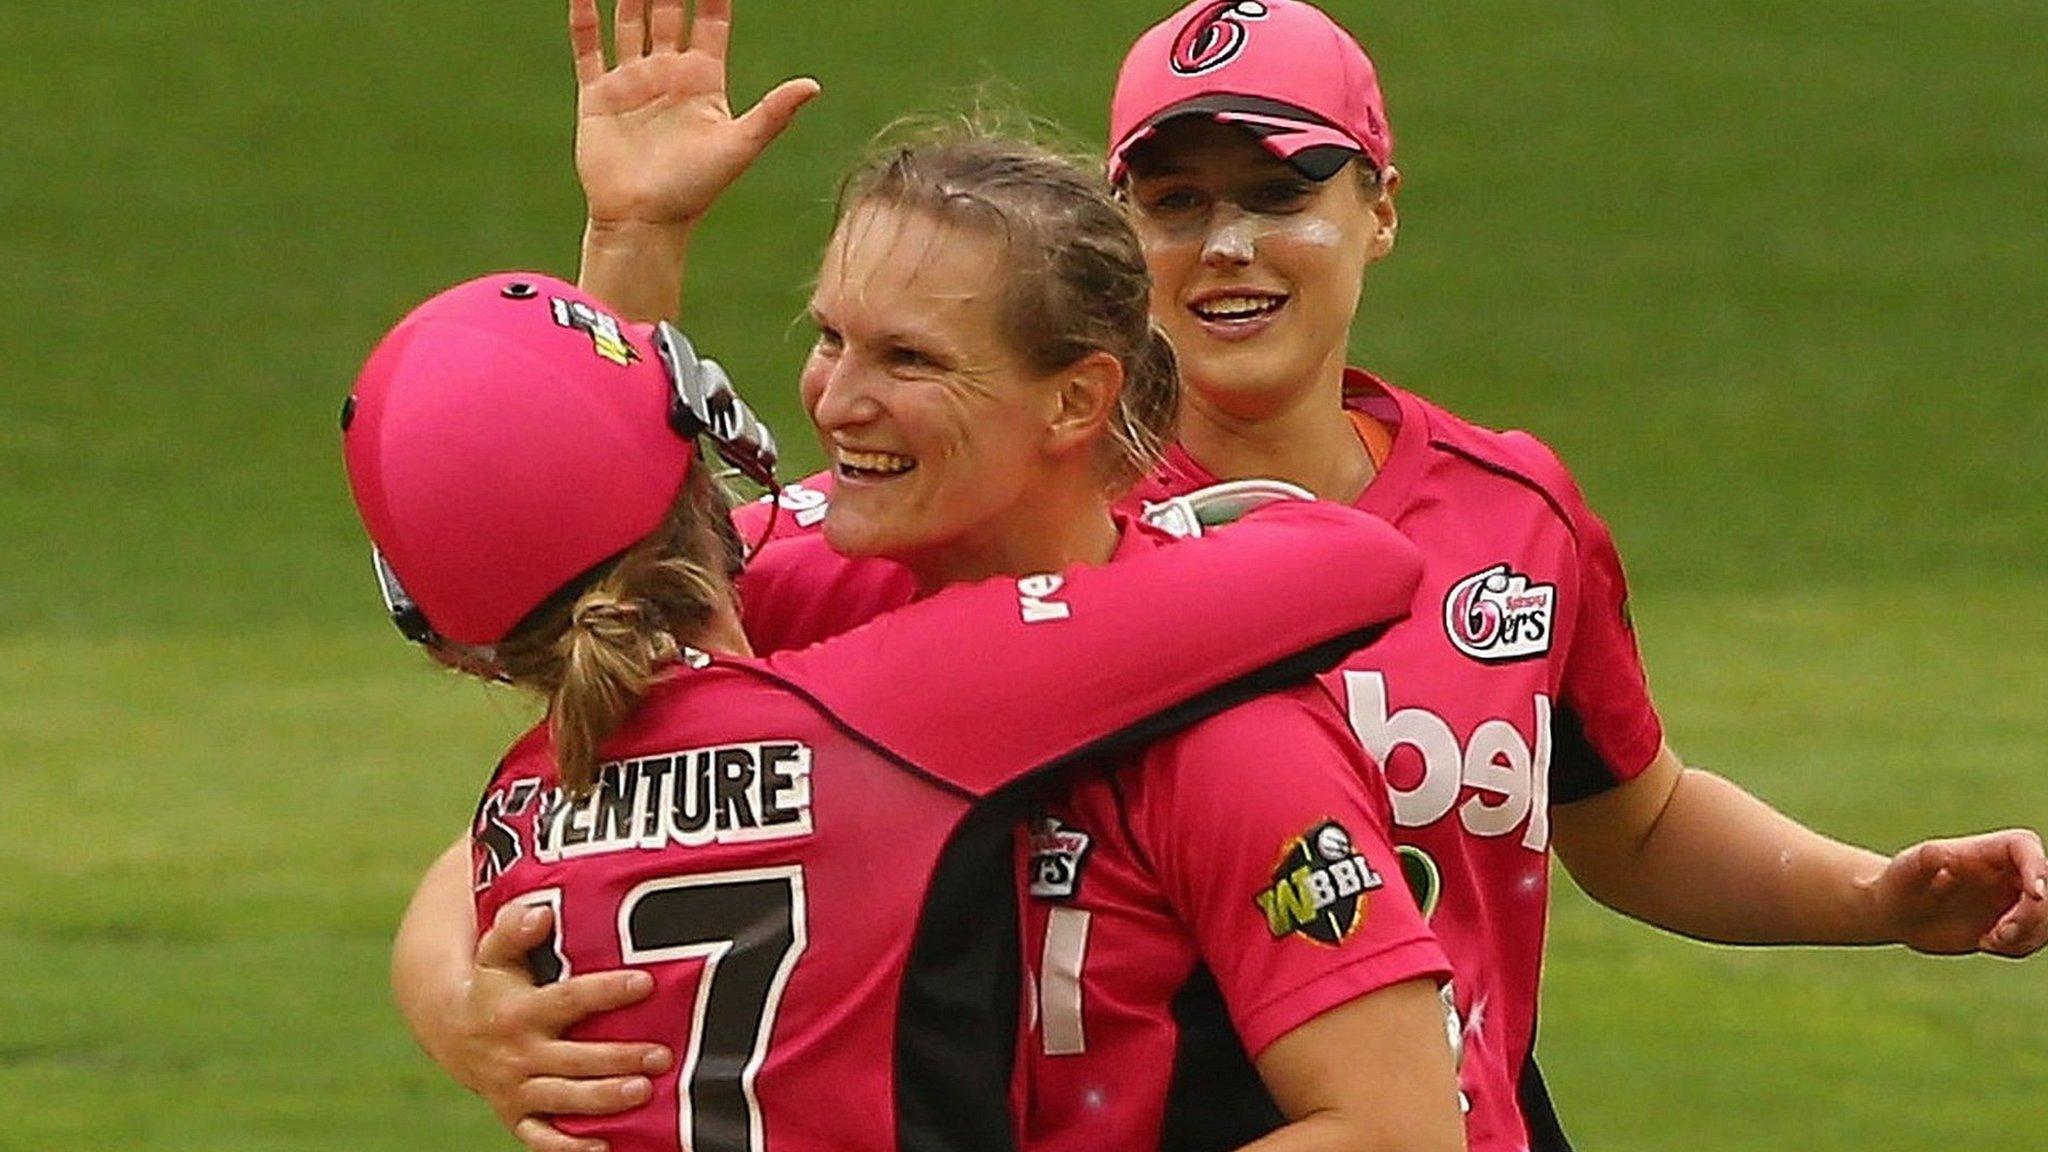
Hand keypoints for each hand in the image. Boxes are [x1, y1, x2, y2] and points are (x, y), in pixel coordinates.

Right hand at [456, 902, 674, 1151]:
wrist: (454, 1032)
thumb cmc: (494, 982)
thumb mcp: (495, 952)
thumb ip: (514, 927)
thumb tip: (540, 912)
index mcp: (518, 1010)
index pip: (568, 1000)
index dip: (606, 991)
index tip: (645, 983)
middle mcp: (518, 1053)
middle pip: (574, 1058)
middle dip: (618, 1058)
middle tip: (662, 1055)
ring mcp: (517, 1088)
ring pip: (564, 1098)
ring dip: (604, 1098)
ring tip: (644, 1092)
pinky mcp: (517, 1116)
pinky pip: (542, 1138)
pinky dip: (569, 1147)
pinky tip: (605, 1147)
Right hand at [570, 0, 819, 231]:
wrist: (644, 222)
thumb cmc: (696, 190)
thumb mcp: (740, 146)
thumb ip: (773, 113)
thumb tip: (813, 85)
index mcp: (704, 79)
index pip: (711, 19)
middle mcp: (668, 73)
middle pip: (668, 10)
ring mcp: (632, 81)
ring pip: (630, 20)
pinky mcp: (598, 95)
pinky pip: (588, 48)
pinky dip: (584, 18)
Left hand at [1874, 829, 2047, 956]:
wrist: (1897, 913)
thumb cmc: (1898, 884)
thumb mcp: (1905, 873)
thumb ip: (1923, 863)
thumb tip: (1937, 853)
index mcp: (1983, 851)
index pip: (2024, 845)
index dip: (2037, 866)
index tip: (2034, 894)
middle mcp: (2004, 871)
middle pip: (2046, 884)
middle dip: (2033, 914)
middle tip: (1997, 934)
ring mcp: (2011, 897)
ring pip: (2046, 914)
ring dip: (2029, 934)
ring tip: (1988, 941)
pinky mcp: (2011, 922)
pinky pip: (2035, 936)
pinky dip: (2020, 946)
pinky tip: (1986, 944)